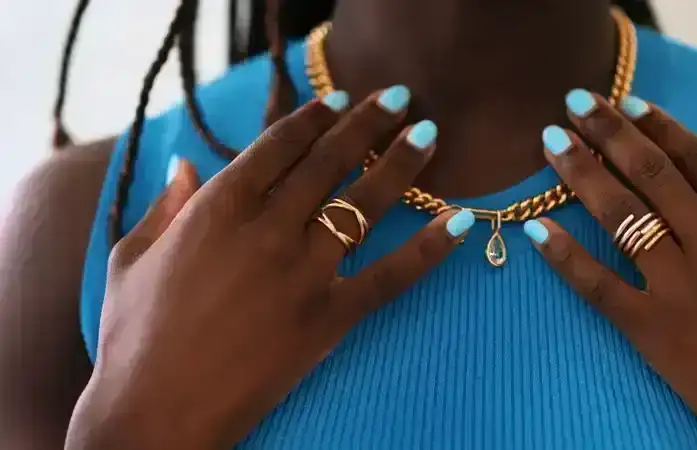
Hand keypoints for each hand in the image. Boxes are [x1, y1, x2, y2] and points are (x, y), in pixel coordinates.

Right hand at [66, 88, 474, 449]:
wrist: (154, 411)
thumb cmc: (133, 337)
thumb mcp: (132, 259)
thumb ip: (164, 207)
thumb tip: (183, 164)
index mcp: (216, 208)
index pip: (277, 145)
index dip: (313, 116)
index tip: (340, 98)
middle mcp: (267, 229)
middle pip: (329, 162)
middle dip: (368, 123)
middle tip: (399, 98)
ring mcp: (303, 273)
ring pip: (364, 205)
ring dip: (401, 165)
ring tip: (429, 135)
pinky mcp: (329, 319)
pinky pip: (390, 276)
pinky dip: (429, 248)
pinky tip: (460, 222)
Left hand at [525, 90, 696, 449]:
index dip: (659, 127)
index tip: (626, 102)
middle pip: (652, 175)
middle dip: (608, 133)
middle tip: (573, 102)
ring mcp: (681, 287)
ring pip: (622, 217)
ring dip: (581, 174)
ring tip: (551, 141)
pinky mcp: (653, 330)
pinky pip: (598, 285)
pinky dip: (564, 255)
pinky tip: (535, 229)